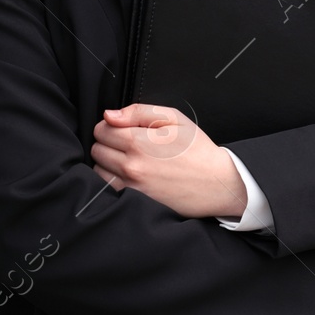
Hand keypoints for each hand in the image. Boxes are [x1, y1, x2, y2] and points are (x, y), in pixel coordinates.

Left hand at [90, 104, 247, 219]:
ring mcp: (131, 187)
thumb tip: (110, 115)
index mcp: (139, 142)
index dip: (112, 125)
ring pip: (98, 170)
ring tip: (129, 160)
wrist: (217, 184)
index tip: (124, 128)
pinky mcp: (134, 202)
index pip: (102, 129)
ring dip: (108, 163)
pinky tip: (129, 176)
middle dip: (109, 143)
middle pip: (97, 149)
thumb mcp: (174, 119)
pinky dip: (112, 181)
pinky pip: (107, 190)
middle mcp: (131, 166)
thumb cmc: (197, 150)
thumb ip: (139, 112)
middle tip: (129, 144)